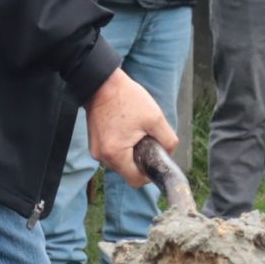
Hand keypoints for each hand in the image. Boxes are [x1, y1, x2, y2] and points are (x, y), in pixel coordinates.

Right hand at [86, 67, 174, 188]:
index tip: (154, 159)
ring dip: (130, 153)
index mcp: (116, 154)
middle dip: (140, 161)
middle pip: (127, 172)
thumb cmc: (127, 98)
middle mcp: (102, 156)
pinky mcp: (95, 143)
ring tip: (135, 132)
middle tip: (147, 141)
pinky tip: (126, 130)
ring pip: (120, 163)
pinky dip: (122, 146)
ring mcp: (96, 150)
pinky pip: (113, 153)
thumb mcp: (155, 118)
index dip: (149, 174)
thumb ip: (168, 140)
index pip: (136, 181)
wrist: (102, 83)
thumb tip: (169, 153)